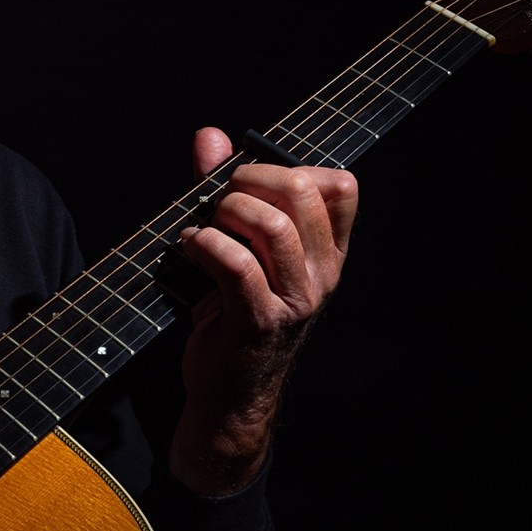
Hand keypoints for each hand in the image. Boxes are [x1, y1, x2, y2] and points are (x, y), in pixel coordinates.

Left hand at [169, 127, 357, 494]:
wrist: (228, 394)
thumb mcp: (235, 245)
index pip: (341, 186)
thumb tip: (210, 135)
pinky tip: (190, 248)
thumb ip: (223, 187)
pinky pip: (236, 264)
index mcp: (327, 253)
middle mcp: (322, 274)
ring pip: (271, 225)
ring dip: (224, 213)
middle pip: (302, 192)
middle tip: (220, 198)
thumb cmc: (231, 314)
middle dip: (249, 180)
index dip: (293, 167)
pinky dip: (204, 245)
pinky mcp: (260, 321)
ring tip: (204, 227)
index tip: (253, 183)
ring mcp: (296, 300)